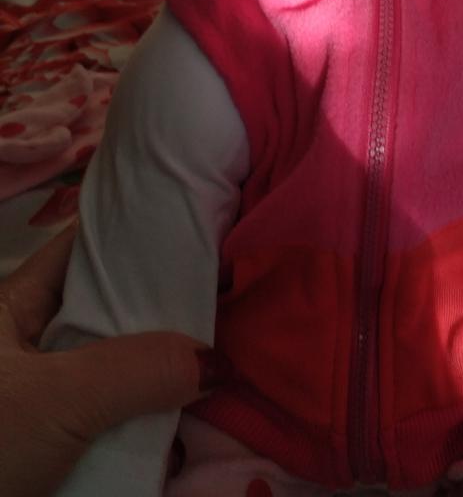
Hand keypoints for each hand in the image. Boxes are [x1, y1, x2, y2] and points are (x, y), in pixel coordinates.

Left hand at [0, 223, 208, 496]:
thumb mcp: (56, 401)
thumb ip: (137, 370)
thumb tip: (214, 360)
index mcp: (12, 305)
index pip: (85, 248)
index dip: (139, 234)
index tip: (199, 232)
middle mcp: (30, 343)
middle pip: (109, 309)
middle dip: (164, 310)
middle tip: (225, 301)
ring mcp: (44, 395)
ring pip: (117, 366)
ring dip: (161, 371)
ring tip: (222, 356)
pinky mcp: (54, 445)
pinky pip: (113, 416)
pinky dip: (147, 417)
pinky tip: (188, 415)